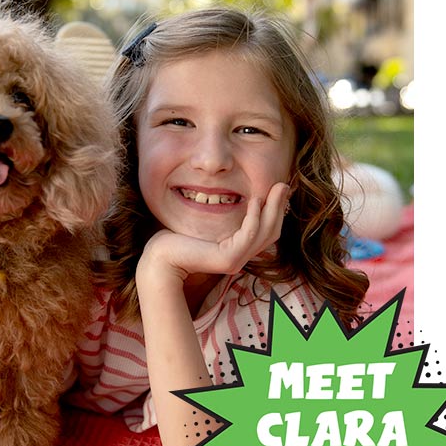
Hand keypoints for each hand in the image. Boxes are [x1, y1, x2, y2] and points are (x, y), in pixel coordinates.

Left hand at [138, 182, 289, 282]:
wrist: (160, 257)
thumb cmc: (176, 237)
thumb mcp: (204, 222)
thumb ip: (220, 214)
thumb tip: (231, 193)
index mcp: (237, 250)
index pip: (266, 231)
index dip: (276, 210)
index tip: (279, 189)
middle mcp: (240, 258)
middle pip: (271, 232)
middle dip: (280, 207)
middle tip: (285, 184)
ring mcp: (236, 261)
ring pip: (265, 233)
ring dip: (273, 209)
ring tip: (277, 187)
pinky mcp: (229, 260)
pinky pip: (248, 235)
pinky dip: (255, 217)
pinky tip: (255, 199)